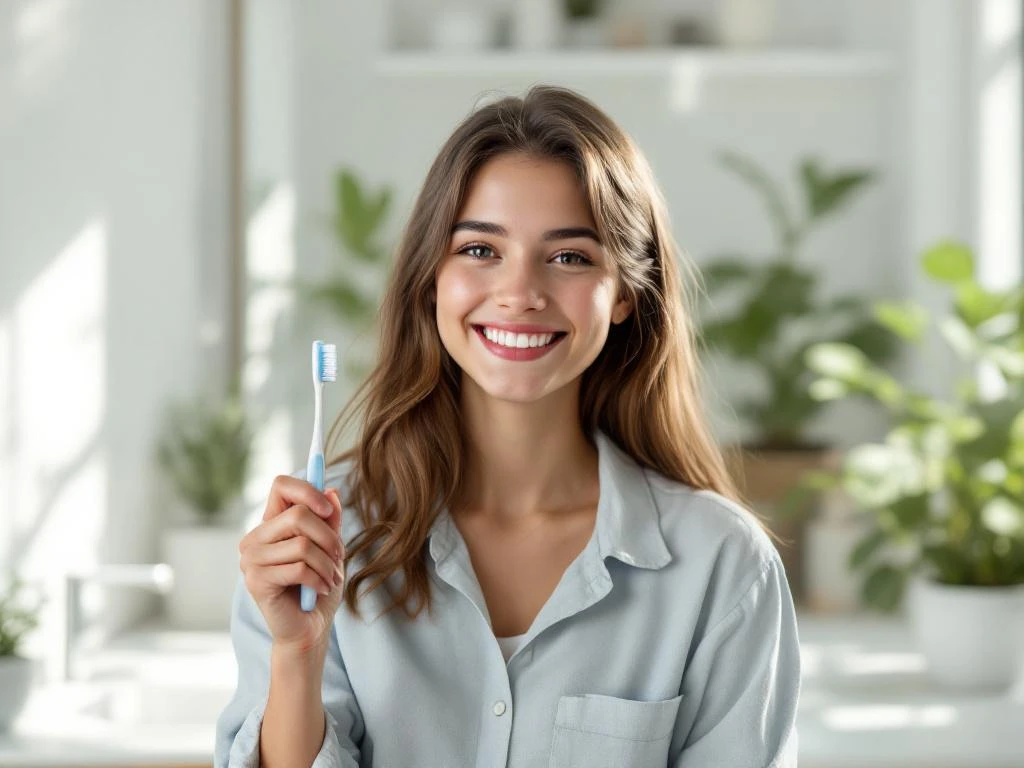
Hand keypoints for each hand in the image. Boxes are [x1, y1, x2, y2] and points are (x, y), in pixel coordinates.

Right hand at [238, 475, 344, 653]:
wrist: (309, 629)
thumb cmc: (319, 586)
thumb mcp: (331, 549)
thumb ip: (330, 520)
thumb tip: (332, 491)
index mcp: (271, 524)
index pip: (281, 485)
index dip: (309, 491)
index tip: (329, 511)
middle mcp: (255, 538)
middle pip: (298, 515)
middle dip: (328, 537)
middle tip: (339, 555)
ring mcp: (251, 560)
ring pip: (302, 544)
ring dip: (327, 564)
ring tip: (331, 578)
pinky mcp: (255, 581)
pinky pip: (298, 568)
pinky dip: (319, 580)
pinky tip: (320, 589)